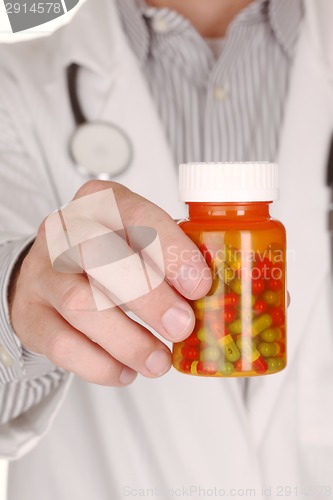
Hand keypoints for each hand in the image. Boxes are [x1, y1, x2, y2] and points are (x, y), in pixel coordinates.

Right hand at [9, 181, 211, 385]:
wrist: (49, 276)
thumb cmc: (107, 257)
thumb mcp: (137, 241)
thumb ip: (170, 258)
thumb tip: (215, 296)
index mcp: (101, 203)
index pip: (137, 216)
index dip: (171, 251)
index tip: (200, 286)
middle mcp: (66, 231)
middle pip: (101, 256)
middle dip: (149, 296)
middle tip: (182, 326)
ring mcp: (43, 272)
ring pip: (81, 304)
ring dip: (128, 340)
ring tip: (159, 361)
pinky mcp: (30, 314)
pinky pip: (62, 344)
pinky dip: (100, 364)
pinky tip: (126, 371)